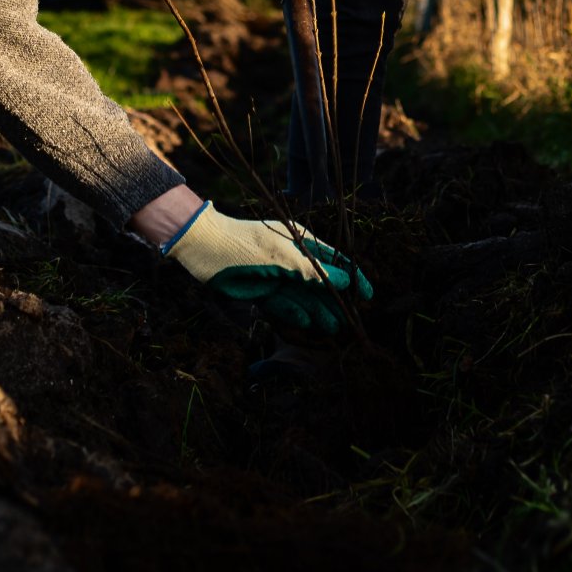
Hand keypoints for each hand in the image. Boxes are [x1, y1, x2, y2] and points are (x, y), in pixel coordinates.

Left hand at [159, 201, 371, 335]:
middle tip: (351, 322)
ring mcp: (277, 276)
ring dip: (318, 312)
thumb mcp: (282, 257)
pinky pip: (283, 305)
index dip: (352, 278)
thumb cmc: (244, 244)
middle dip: (336, 302)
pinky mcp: (262, 291)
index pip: (334, 261)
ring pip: (303, 297)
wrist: (203, 246)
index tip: (368, 295)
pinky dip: (295, 314)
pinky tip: (308, 324)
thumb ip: (312, 272)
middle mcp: (292, 260)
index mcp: (301, 242)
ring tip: (333, 328)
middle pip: (320, 284)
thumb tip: (344, 281)